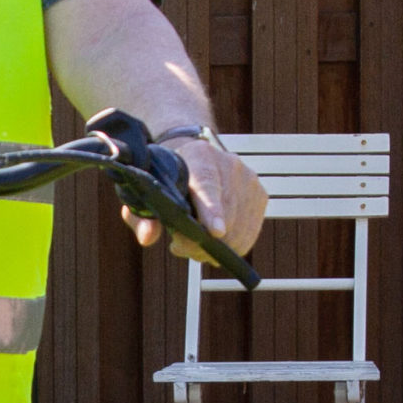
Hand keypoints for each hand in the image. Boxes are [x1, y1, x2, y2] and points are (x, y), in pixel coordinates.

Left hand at [123, 137, 266, 262]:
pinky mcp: (260, 195)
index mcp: (199, 156)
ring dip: (217, 248)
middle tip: (180, 246)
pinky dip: (231, 246)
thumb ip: (142, 215)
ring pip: (238, 231)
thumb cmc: (170, 176)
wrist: (195, 154)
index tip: (215, 231)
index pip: (207, 185)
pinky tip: (214, 240)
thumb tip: (148, 237)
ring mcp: (249, 180)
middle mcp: (230, 164)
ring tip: (195, 243)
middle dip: (202, 243)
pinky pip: (248, 235)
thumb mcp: (148, 191)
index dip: (211, 210)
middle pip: (225, 216)